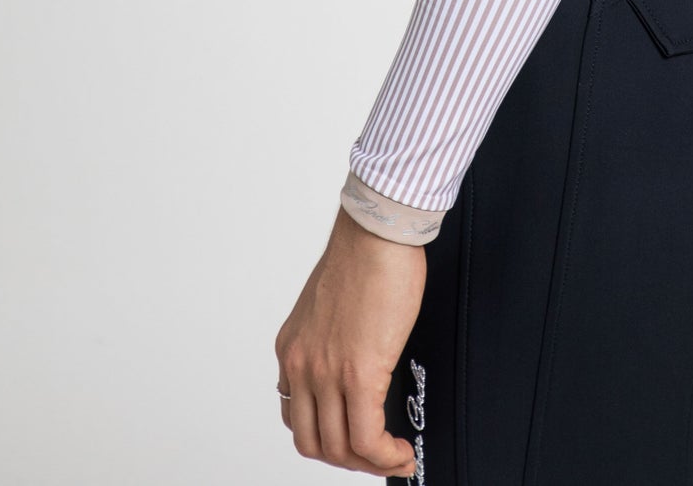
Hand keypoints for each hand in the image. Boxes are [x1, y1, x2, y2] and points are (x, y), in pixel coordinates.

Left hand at [274, 206, 427, 475]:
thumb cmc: (364, 252)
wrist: (377, 230)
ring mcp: (326, 373)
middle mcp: (301, 365)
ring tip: (394, 456)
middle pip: (313, 443)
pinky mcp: (360, 373)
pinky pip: (367, 438)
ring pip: (339, 449)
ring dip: (369, 463)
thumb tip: (352, 358)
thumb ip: (329, 337)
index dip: (327, 436)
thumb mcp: (328, 304)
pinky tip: (400, 450)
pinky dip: (384, 457)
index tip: (352, 438)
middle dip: (347, 459)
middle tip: (375, 455)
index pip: (296, 415)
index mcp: (292, 349)